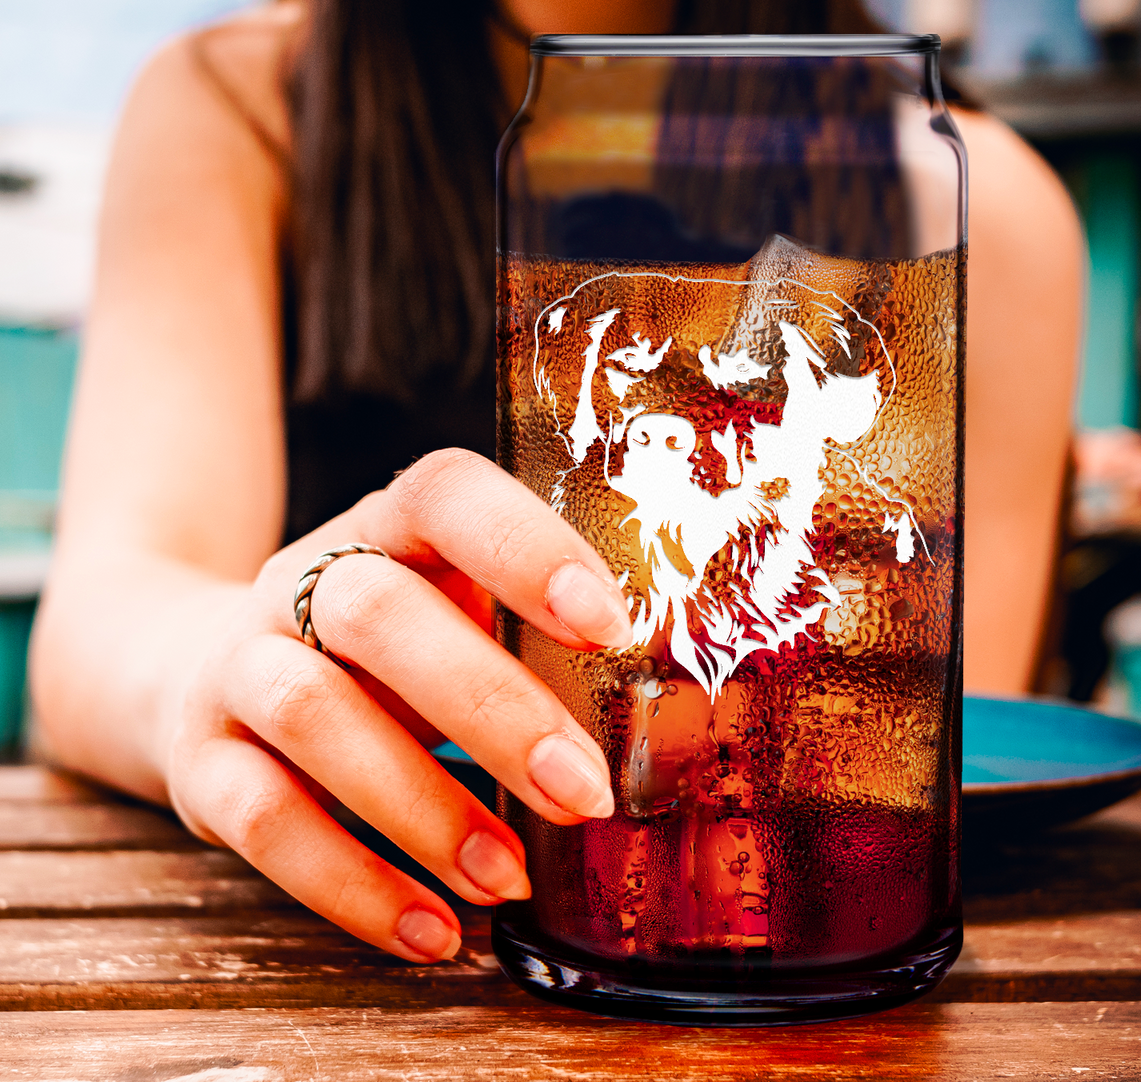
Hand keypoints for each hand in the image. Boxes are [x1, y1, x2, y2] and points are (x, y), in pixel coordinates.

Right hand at [163, 449, 631, 961]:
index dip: (525, 547)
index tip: (609, 625)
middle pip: (378, 614)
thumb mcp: (446, 614)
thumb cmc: (379, 649)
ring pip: (314, 713)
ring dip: (422, 807)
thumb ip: (527, 644)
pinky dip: (352, 885)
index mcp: (387, 528)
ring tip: (505, 877)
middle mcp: (301, 581)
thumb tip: (654, 724)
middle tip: (581, 793)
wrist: (199, 669)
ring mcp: (239, 665)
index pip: (446, 496)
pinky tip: (432, 931)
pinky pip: (263, 820)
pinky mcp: (199, 760)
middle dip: (491, 708)